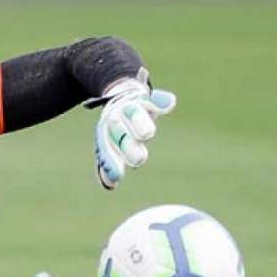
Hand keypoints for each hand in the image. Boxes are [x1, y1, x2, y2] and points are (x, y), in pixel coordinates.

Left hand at [86, 67, 175, 189]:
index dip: (112, 163)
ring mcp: (132, 107)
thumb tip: (109, 185)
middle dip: (127, 145)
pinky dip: (162, 101)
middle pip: (121, 132)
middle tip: (138, 160)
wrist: (119, 91)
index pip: (108, 149)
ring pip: (135, 115)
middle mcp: (118, 119)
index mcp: (107, 133)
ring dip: (140, 123)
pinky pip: (156, 99)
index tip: (116, 178)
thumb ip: (108, 163)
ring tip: (147, 134)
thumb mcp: (108, 142)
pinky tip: (169, 105)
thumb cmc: (115, 126)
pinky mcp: (148, 98)